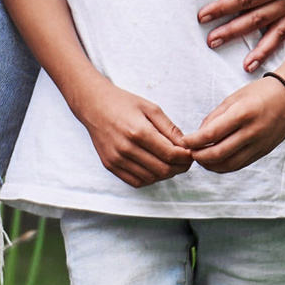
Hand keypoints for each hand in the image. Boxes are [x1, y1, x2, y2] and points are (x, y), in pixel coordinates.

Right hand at [80, 84, 196, 188]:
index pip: (170, 154)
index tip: (191, 154)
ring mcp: (117, 159)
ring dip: (165, 174)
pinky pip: (136, 181)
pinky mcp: (110, 165)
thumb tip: (186, 146)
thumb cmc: (123, 103)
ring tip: (170, 163)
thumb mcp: (150, 108)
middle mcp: (126, 148)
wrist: (93, 104)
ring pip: (151, 178)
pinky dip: (149, 178)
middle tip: (185, 161)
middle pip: (163, 169)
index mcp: (138, 131)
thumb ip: (170, 128)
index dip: (186, 157)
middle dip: (179, 168)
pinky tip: (154, 167)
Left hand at [189, 73, 284, 171]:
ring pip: (230, 164)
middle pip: (219, 153)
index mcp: (242, 114)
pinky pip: (241, 164)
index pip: (212, 134)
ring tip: (200, 160)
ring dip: (211, 165)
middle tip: (189, 153)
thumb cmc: (260, 93)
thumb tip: (199, 134)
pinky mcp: (264, 152)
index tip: (183, 141)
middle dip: (199, 156)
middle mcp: (251, 132)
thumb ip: (215, 117)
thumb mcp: (233, 98)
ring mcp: (259, 144)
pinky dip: (225, 166)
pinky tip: (216, 162)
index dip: (194, 141)